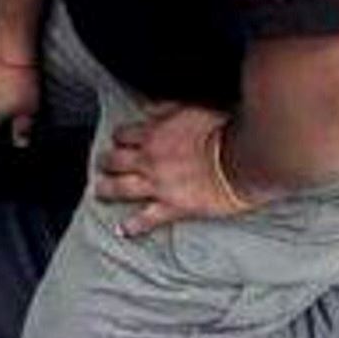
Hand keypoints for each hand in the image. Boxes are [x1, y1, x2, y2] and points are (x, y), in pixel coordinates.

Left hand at [94, 103, 250, 236]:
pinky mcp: (173, 207)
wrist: (239, 159)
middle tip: (101, 164)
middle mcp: (149, 159)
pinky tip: (122, 230)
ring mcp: (158, 185)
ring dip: (106, 189)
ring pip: (121, 188)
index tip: (117, 140)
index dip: (118, 137)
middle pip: (115, 160)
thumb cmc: (221, 130)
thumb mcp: (189, 107)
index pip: (123, 134)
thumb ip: (165, 109)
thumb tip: (149, 107)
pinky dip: (132, 226)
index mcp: (153, 133)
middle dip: (105, 162)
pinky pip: (146, 219)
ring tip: (99, 191)